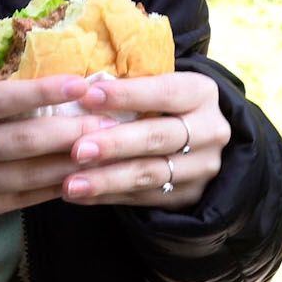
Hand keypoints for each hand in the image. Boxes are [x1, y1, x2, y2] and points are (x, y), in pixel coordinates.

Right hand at [0, 74, 116, 239]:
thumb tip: (42, 90)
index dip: (41, 91)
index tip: (80, 83)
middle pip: (19, 140)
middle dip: (69, 130)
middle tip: (108, 120)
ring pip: (25, 174)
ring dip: (68, 162)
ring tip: (104, 148)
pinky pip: (18, 201)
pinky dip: (50, 188)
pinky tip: (77, 177)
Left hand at [58, 72, 229, 208]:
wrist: (196, 136)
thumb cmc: (161, 102)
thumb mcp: (157, 84)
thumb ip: (127, 87)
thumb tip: (78, 91)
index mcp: (202, 93)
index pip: (164, 92)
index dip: (126, 95)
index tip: (87, 96)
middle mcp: (210, 130)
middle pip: (158, 137)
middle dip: (115, 144)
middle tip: (77, 150)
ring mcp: (203, 166)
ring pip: (151, 174)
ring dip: (107, 179)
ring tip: (71, 184)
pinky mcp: (190, 195)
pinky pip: (144, 198)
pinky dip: (108, 196)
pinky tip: (80, 195)